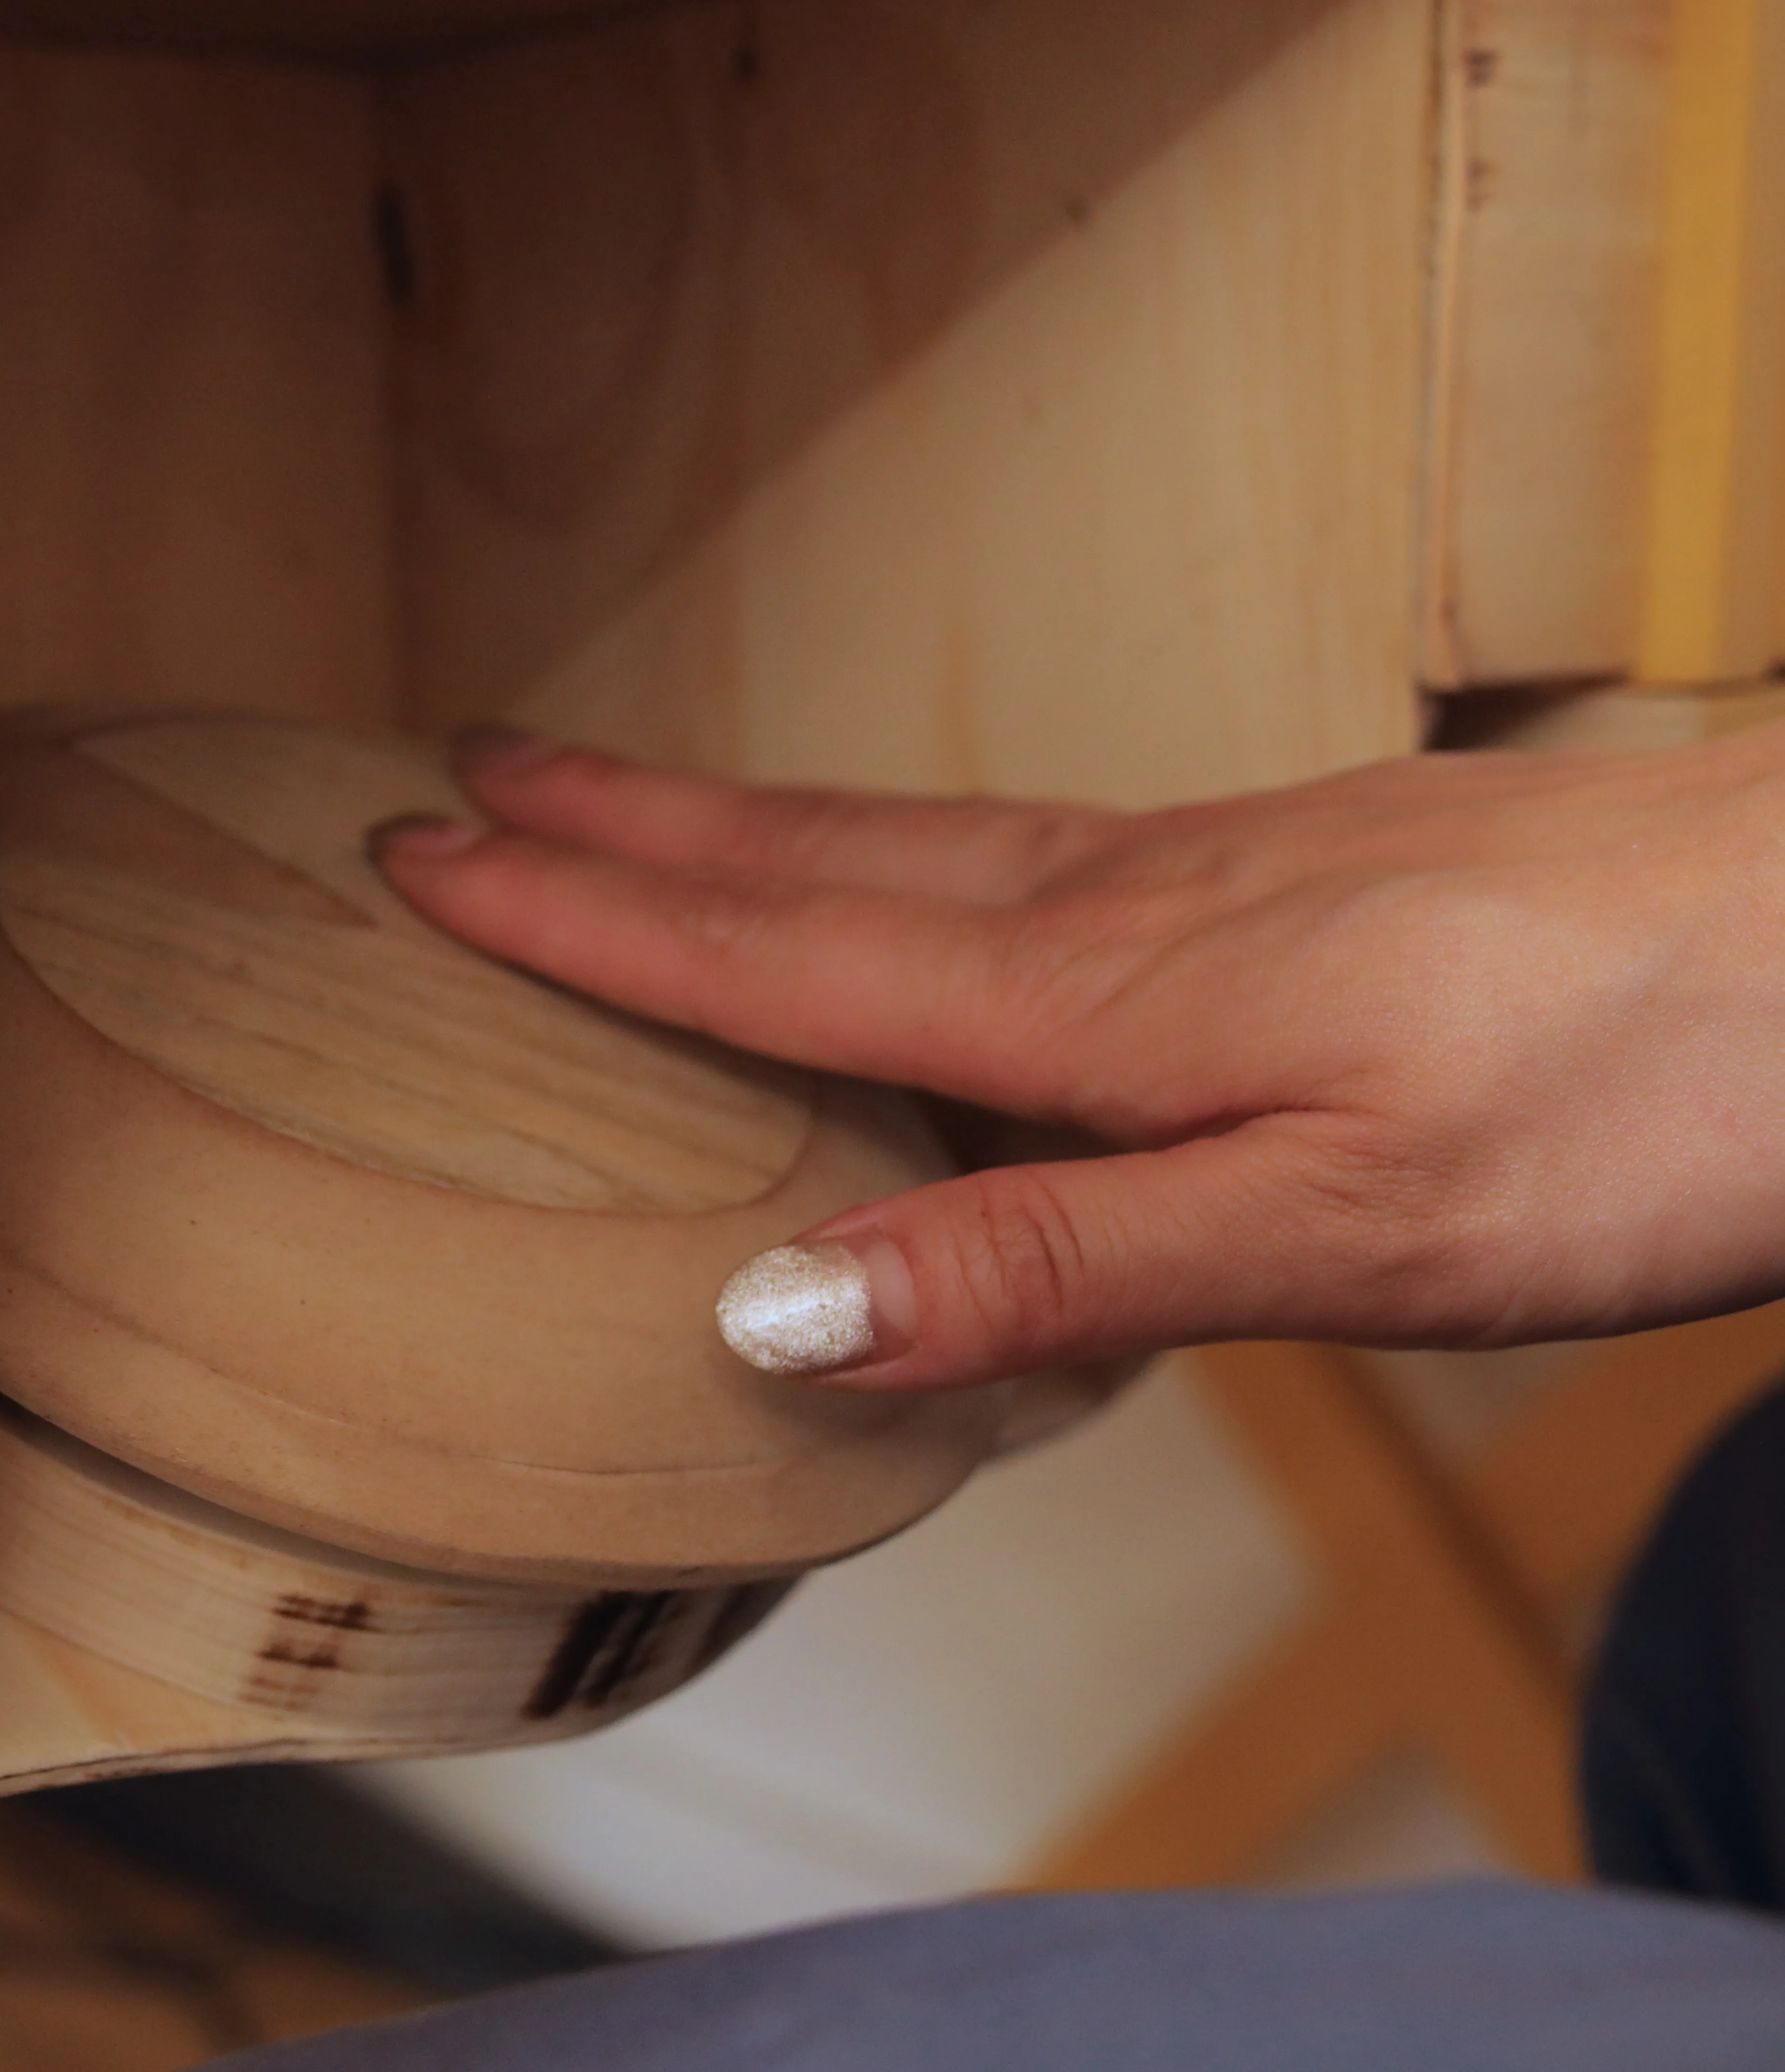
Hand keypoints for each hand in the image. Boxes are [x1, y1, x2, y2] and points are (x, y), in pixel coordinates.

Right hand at [369, 724, 1784, 1392]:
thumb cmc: (1653, 1088)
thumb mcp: (1345, 1234)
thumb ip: (1054, 1265)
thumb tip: (778, 1303)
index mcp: (1107, 1006)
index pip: (782, 962)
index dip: (593, 926)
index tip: (433, 870)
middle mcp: (1135, 910)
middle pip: (821, 865)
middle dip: (627, 834)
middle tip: (465, 784)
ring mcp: (1222, 870)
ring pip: (917, 840)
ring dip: (746, 823)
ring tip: (625, 798)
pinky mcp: (1305, 868)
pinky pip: (1030, 846)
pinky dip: (903, 845)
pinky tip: (924, 867)